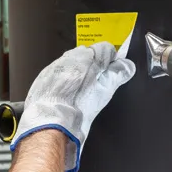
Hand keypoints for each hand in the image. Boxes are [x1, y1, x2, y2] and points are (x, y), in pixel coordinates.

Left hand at [11, 42, 135, 171]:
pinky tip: (65, 96)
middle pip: (87, 55)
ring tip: (79, 93)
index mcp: (88, 57)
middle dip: (93, 67)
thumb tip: (127, 65)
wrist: (51, 122)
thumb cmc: (77, 108)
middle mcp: (70, 57)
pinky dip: (63, 81)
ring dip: (77, 73)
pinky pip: (57, 73)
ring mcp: (55, 66)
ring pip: (71, 63)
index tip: (111, 72)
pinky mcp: (43, 76)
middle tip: (95, 85)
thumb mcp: (105, 92)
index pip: (106, 49)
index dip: (111, 61)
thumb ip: (118, 74)